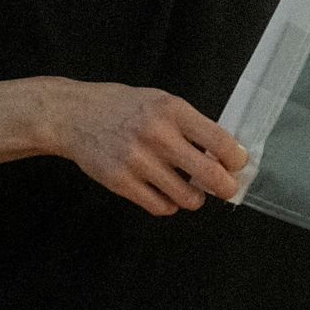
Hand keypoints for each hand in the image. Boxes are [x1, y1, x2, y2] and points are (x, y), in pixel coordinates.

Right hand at [44, 83, 247, 216]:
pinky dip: (169, 205)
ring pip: (187, 197)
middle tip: (225, 188)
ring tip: (189, 190)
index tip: (237, 164)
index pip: (220, 141)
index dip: (236, 159)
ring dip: (195, 198)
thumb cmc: (122, 107)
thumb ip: (191, 124)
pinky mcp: (120, 181)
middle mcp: (157, 135)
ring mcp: (137, 161)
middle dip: (226, 187)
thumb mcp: (161, 102)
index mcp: (172, 111)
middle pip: (210, 175)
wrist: (72, 115)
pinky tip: (165, 194)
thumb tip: (226, 152)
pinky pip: (160, 207)